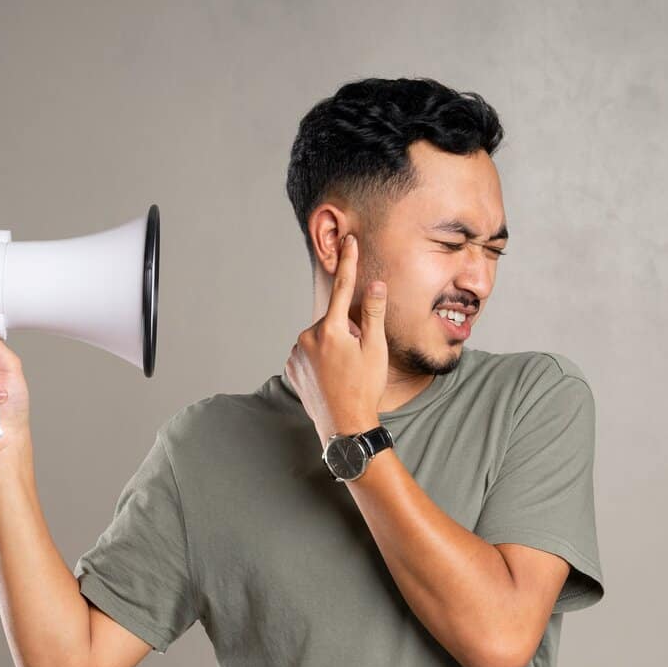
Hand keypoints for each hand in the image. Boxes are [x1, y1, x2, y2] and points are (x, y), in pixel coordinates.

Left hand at [285, 233, 388, 445]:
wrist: (344, 426)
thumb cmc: (364, 389)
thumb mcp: (376, 350)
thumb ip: (374, 314)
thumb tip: (376, 284)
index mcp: (331, 330)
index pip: (343, 288)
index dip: (349, 262)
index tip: (349, 240)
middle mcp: (308, 337)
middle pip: (333, 321)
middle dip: (346, 333)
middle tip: (357, 359)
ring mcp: (297, 353)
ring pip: (320, 338)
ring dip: (333, 347)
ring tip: (343, 373)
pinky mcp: (291, 368)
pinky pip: (308, 354)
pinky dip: (320, 360)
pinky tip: (330, 378)